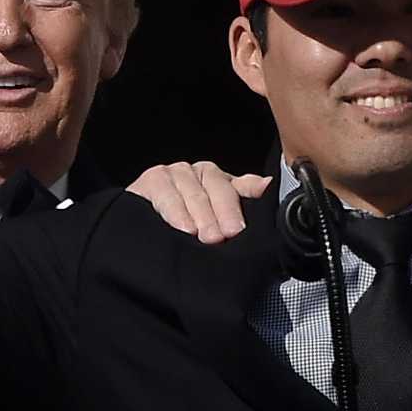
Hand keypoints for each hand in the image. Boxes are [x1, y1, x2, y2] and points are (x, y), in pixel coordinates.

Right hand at [129, 160, 270, 242]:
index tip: (242, 226)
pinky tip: (183, 228)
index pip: (239, 186)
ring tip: (207, 237)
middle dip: (223, 214)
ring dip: (201, 216)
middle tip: (226, 235)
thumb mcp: (217, 220)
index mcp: (220, 181)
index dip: (243, 202)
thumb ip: (242, 199)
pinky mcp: (153, 179)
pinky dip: (176, 212)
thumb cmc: (185, 228)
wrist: (145, 233)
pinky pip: (166, 193)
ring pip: (194, 192)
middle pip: (217, 189)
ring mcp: (176, 173)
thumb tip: (266, 185)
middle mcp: (200, 173)